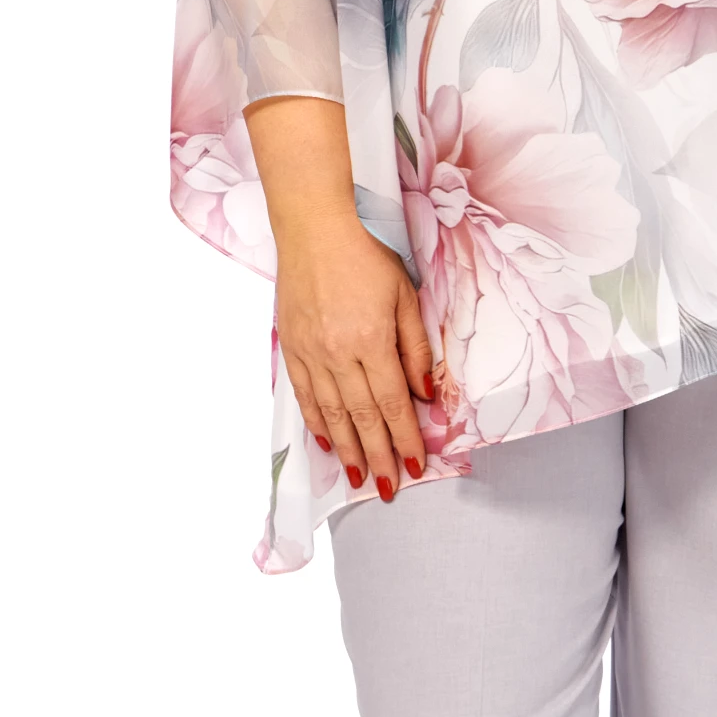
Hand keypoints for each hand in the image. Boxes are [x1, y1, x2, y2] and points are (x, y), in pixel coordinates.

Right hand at [274, 212, 435, 499]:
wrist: (314, 227)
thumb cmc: (368, 252)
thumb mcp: (405, 293)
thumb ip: (416, 345)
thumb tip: (425, 392)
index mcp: (373, 340)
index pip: (393, 403)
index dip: (405, 438)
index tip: (416, 465)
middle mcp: (340, 354)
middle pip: (362, 417)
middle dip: (378, 457)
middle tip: (388, 489)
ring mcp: (311, 353)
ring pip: (331, 414)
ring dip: (347, 450)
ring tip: (358, 478)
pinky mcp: (291, 348)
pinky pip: (304, 396)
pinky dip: (316, 422)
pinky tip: (327, 442)